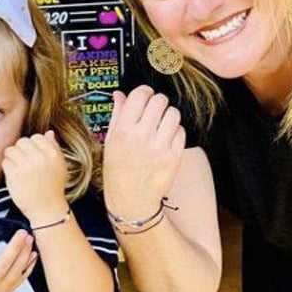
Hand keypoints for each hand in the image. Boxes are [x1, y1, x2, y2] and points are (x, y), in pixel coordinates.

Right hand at [0, 230, 35, 291]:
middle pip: (5, 263)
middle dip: (15, 245)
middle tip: (22, 233)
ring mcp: (1, 289)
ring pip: (17, 269)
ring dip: (25, 253)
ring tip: (29, 239)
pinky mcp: (8, 291)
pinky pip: (22, 278)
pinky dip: (29, 265)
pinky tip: (33, 254)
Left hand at [2, 131, 68, 222]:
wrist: (47, 209)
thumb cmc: (53, 188)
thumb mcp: (60, 166)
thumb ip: (54, 147)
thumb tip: (48, 132)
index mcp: (53, 154)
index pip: (37, 137)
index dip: (33, 146)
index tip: (33, 155)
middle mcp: (40, 158)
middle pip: (22, 142)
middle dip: (21, 150)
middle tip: (23, 162)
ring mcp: (27, 166)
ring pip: (11, 150)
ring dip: (12, 158)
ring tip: (18, 168)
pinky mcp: (15, 175)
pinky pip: (5, 162)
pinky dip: (8, 168)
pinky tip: (15, 175)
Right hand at [103, 86, 184, 219]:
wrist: (131, 200)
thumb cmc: (118, 171)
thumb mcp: (111, 141)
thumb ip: (118, 114)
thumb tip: (120, 94)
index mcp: (124, 130)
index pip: (140, 94)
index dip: (144, 92)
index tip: (144, 97)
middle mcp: (142, 136)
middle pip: (160, 100)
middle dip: (157, 103)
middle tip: (153, 112)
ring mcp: (160, 147)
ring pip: (173, 113)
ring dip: (168, 116)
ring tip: (160, 126)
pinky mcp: (174, 156)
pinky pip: (181, 131)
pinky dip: (175, 132)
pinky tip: (165, 139)